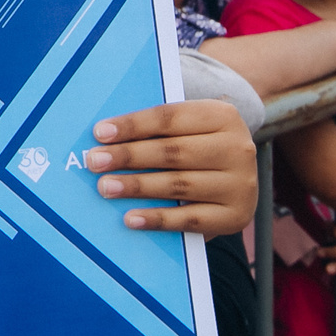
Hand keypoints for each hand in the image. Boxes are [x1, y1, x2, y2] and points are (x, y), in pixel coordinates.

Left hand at [83, 100, 256, 234]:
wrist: (238, 178)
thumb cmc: (197, 146)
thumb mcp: (188, 129)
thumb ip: (156, 131)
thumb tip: (106, 139)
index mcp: (223, 115)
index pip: (170, 117)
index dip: (133, 125)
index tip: (100, 133)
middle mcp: (238, 148)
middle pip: (173, 151)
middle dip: (129, 156)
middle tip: (95, 161)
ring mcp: (241, 184)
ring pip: (179, 185)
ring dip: (138, 186)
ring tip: (106, 187)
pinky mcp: (237, 216)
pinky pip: (190, 219)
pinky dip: (157, 218)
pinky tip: (131, 218)